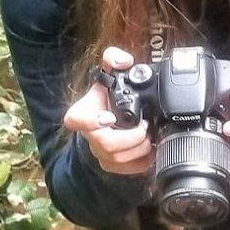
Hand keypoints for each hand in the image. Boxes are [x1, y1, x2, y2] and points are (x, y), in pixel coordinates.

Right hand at [63, 46, 153, 175]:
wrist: (105, 123)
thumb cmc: (105, 101)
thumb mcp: (107, 77)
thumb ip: (112, 60)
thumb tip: (123, 60)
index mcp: (83, 114)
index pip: (76, 119)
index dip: (91, 121)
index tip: (108, 117)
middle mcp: (90, 137)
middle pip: (107, 144)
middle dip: (132, 137)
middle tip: (146, 127)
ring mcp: (100, 154)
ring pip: (120, 159)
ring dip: (141, 147)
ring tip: (151, 135)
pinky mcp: (112, 167)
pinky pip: (130, 169)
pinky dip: (145, 160)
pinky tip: (152, 148)